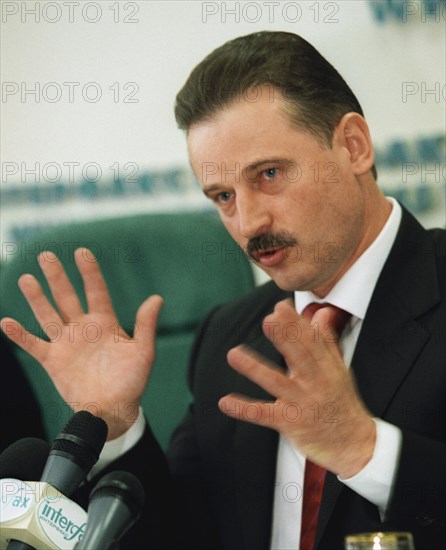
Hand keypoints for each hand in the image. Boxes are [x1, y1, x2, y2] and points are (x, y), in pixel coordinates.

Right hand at [1, 248, 162, 439]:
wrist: (113, 409)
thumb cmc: (131, 380)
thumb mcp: (143, 351)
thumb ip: (145, 325)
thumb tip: (157, 298)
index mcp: (104, 322)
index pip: (96, 290)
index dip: (89, 272)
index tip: (82, 252)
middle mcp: (82, 328)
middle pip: (67, 297)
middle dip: (57, 277)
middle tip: (46, 255)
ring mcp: (66, 343)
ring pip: (48, 314)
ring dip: (36, 298)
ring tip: (26, 278)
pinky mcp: (53, 361)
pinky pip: (34, 345)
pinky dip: (20, 335)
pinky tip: (7, 322)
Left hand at [218, 299, 375, 477]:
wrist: (353, 444)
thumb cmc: (342, 402)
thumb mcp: (339, 369)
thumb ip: (326, 341)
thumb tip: (322, 313)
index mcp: (326, 367)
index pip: (311, 341)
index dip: (296, 323)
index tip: (280, 307)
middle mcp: (315, 383)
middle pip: (299, 357)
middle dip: (284, 337)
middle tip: (268, 320)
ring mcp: (302, 403)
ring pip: (277, 382)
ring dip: (255, 368)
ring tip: (234, 354)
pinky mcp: (290, 423)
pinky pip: (264, 414)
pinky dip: (245, 409)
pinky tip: (226, 402)